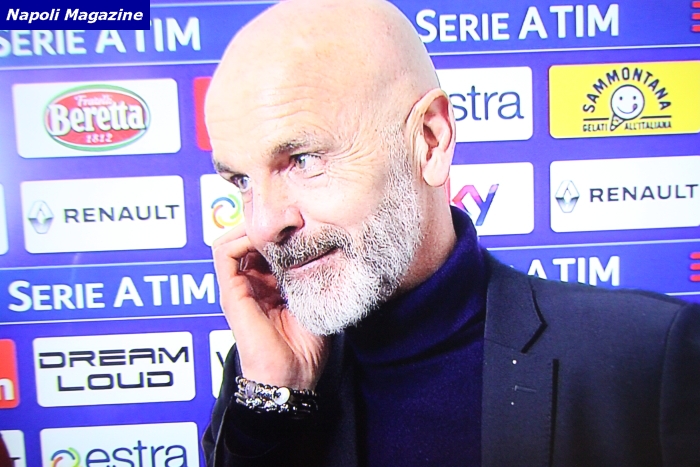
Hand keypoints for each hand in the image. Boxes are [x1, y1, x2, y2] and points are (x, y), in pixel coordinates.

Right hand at [212, 225, 329, 389]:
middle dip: (264, 223)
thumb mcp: (312, 298)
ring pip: (230, 241)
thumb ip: (310, 274)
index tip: (300, 219)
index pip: (263, 245)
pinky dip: (241, 239)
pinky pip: (224, 254)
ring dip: (251, 227)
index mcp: (268, 285)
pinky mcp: (231, 293)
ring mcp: (238, 287)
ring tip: (278, 224)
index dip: (277, 229)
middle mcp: (250, 284)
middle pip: (245, 239)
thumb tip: (319, 244)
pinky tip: (266, 239)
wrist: (292, 375)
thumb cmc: (305, 346)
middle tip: (291, 216)